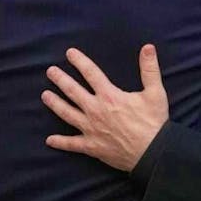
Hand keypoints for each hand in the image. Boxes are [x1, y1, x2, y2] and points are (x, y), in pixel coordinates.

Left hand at [41, 45, 168, 171]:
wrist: (152, 153)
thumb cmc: (154, 122)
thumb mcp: (156, 92)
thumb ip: (149, 69)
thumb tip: (148, 47)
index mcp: (109, 96)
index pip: (91, 74)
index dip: (80, 61)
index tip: (69, 53)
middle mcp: (95, 110)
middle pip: (73, 91)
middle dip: (60, 79)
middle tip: (50, 71)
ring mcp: (91, 129)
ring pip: (67, 114)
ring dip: (55, 104)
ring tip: (45, 96)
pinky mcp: (91, 146)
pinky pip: (72, 144)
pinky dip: (60, 142)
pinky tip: (49, 140)